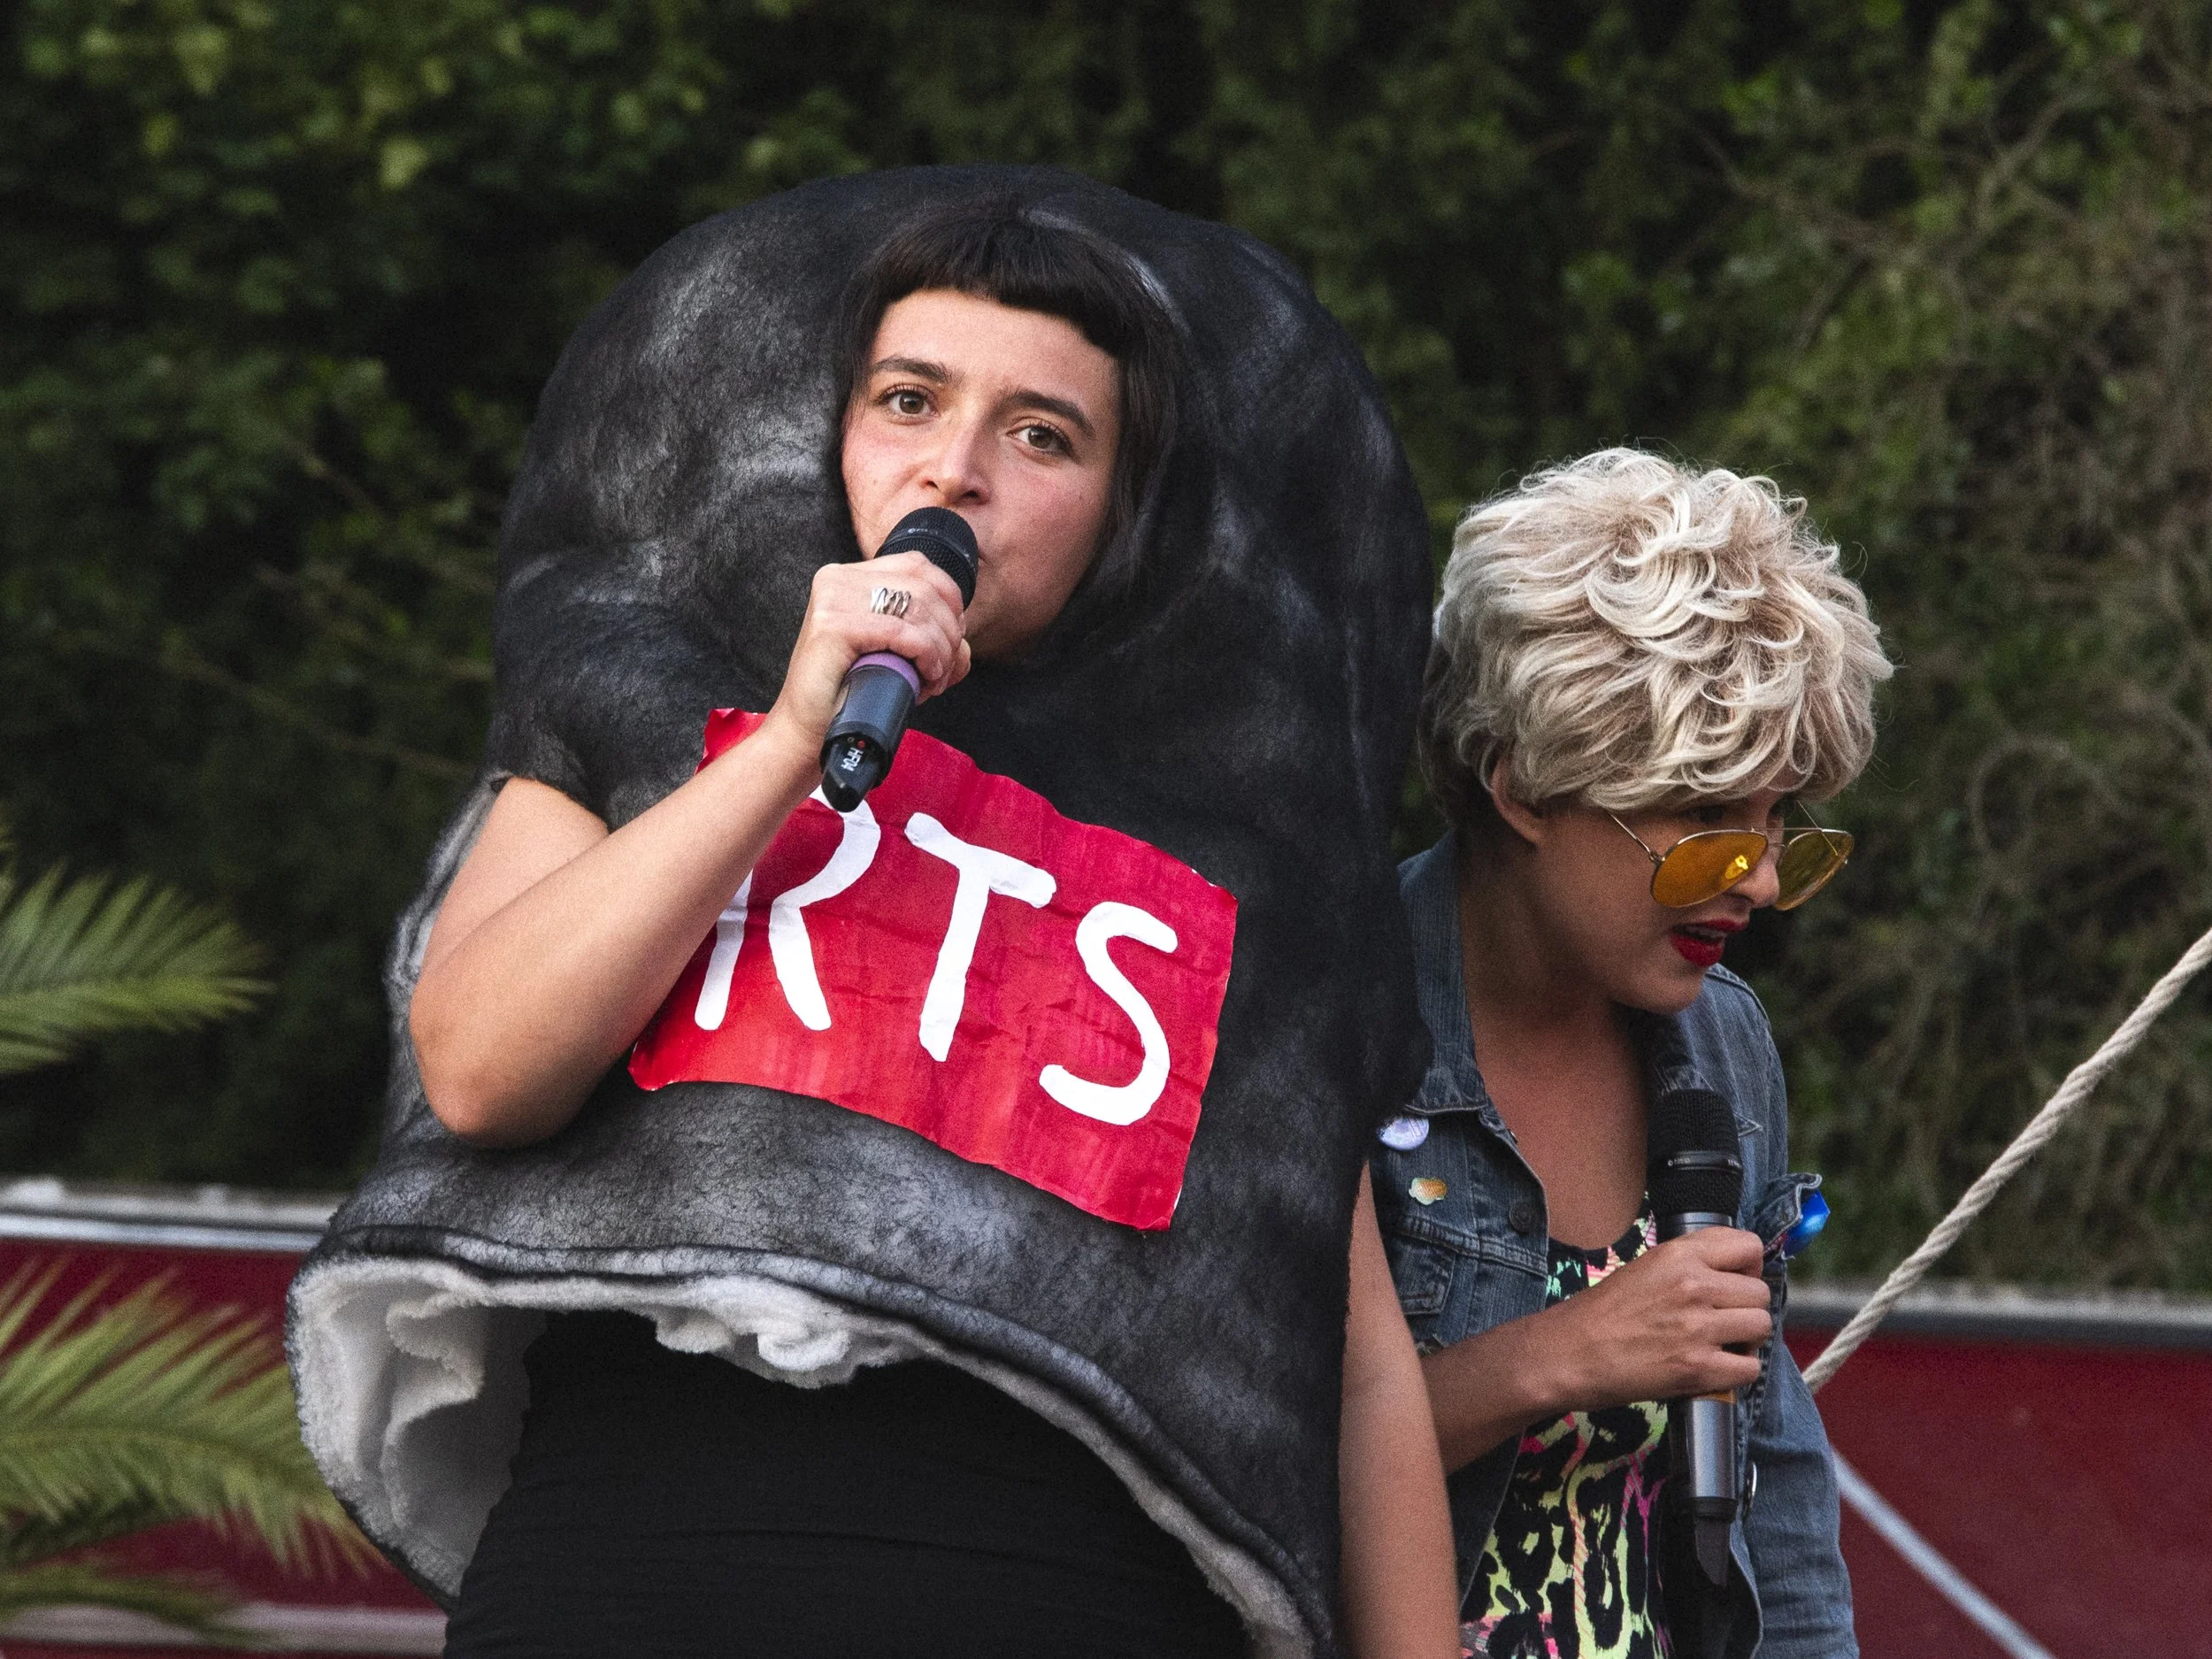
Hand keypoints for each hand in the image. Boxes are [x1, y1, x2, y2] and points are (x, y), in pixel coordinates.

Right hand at [759, 551, 970, 760]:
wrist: (807, 732)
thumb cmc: (850, 695)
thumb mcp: (894, 655)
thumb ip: (929, 639)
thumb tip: (964, 644)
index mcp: (850, 576)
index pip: (920, 566)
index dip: (949, 602)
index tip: (951, 642)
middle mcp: (837, 579)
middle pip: (924, 586)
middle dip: (949, 631)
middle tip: (944, 669)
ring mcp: (832, 599)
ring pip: (918, 607)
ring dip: (940, 648)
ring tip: (933, 680)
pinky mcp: (832, 626)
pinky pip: (901, 632)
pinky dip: (925, 655)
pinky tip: (925, 677)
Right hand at [1542, 1227, 1770, 1410]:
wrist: (1569, 1353)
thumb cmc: (1600, 1314)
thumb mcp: (1645, 1267)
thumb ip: (1688, 1261)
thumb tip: (1733, 1269)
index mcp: (1678, 1255)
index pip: (1749, 1246)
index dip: (1749, 1267)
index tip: (1735, 1281)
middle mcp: (1694, 1285)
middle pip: (1760, 1292)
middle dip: (1746, 1308)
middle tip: (1723, 1320)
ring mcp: (1698, 1328)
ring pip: (1761, 1327)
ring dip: (1746, 1339)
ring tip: (1719, 1343)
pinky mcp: (1698, 1369)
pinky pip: (1750, 1367)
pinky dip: (1737, 1371)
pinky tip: (1715, 1367)